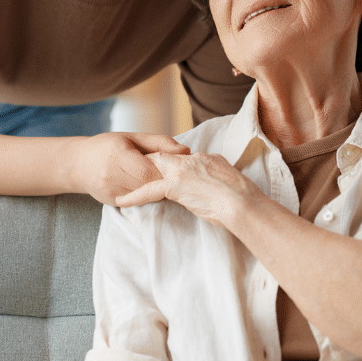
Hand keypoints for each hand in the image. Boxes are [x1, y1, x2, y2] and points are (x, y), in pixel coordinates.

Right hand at [72, 132, 190, 205]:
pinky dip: (146, 196)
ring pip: (144, 196)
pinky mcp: (112, 202)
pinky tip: (147, 188)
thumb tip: (186, 151)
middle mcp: (111, 174)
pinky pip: (137, 202)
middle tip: (172, 176)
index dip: (164, 172)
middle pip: (148, 186)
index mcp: (118, 154)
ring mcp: (110, 191)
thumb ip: (160, 143)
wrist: (78, 164)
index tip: (173, 168)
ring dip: (155, 190)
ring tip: (159, 180)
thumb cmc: (109, 146)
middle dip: (162, 182)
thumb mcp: (133, 137)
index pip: (148, 172)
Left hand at [114, 150, 267, 226]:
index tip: (151, 167)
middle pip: (158, 157)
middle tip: (127, 171)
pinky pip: (148, 190)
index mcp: (200, 157)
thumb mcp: (225, 175)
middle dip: (142, 163)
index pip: (175, 156)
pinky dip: (133, 196)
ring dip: (134, 177)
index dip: (162, 161)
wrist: (241, 204)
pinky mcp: (175, 186)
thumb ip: (211, 170)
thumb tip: (208, 172)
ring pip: (150, 169)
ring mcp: (180, 171)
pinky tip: (121, 200)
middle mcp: (188, 160)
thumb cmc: (240, 196)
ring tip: (119, 184)